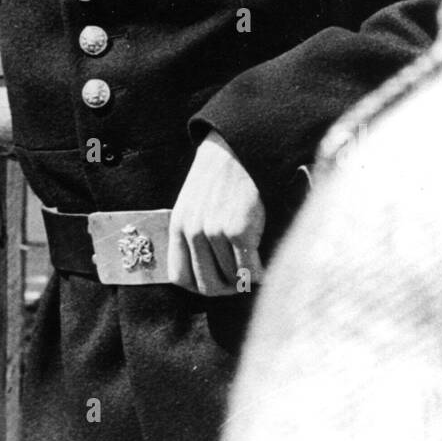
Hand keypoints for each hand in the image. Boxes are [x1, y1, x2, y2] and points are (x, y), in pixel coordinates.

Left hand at [168, 130, 265, 296]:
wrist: (237, 151)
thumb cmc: (217, 180)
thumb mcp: (191, 206)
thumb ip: (191, 237)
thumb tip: (202, 274)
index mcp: (178, 227)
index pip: (180, 277)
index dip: (198, 286)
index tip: (215, 282)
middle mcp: (193, 232)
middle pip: (206, 286)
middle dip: (225, 289)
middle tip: (238, 280)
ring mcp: (215, 232)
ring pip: (231, 280)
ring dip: (243, 279)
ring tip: (251, 265)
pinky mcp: (239, 230)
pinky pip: (249, 271)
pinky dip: (259, 275)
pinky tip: (263, 264)